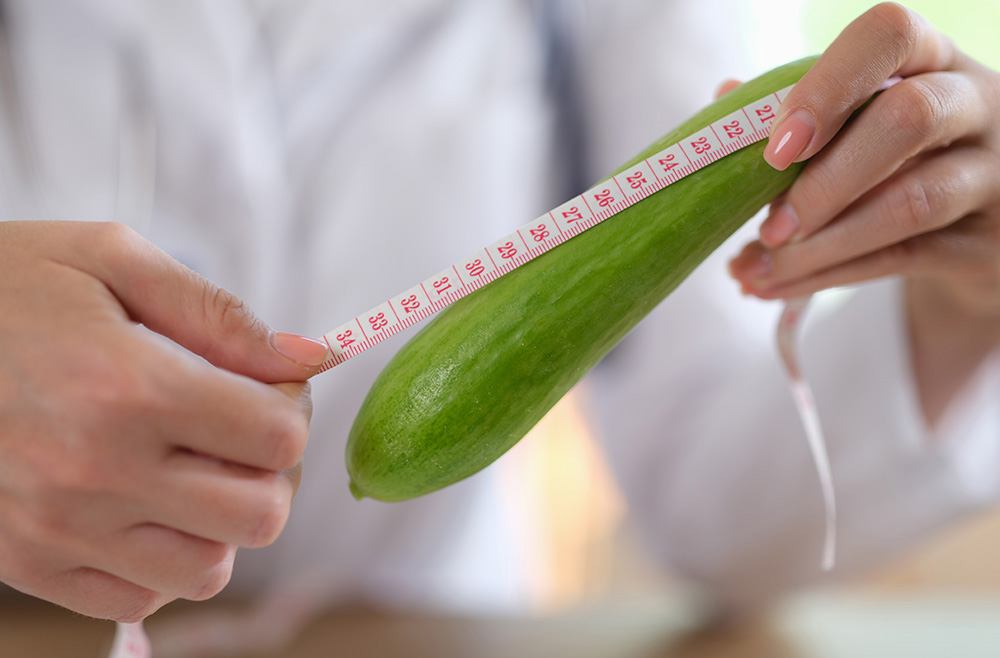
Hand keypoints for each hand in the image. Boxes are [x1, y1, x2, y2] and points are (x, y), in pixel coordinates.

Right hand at [0, 221, 329, 621]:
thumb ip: (220, 314)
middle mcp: (96, 472)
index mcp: (129, 387)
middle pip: (261, 514)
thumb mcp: (110, 258)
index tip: (264, 386)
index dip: (290, 407)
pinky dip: (163, 559)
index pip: (280, 438)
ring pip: (210, 570)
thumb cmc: (5, 287)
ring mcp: (59, 530)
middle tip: (237, 430)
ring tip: (189, 467)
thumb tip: (313, 359)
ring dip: (220, 521)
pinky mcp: (29, 565)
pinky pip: (142, 597)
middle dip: (270, 470)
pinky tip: (143, 503)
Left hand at [726, 3, 999, 422]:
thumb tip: (724, 101)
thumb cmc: (898, 157)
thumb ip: (798, 110)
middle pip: (910, 118)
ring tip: (755, 270)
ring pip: (909, 203)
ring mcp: (989, 174)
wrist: (976, 226)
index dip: (828, 85)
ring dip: (818, 245)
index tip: (777, 145)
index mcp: (929, 58)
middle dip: (824, 180)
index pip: (890, 36)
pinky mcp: (982, 242)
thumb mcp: (860, 120)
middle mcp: (974, 104)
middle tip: (769, 226)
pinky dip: (826, 277)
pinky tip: (773, 288)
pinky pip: (902, 258)